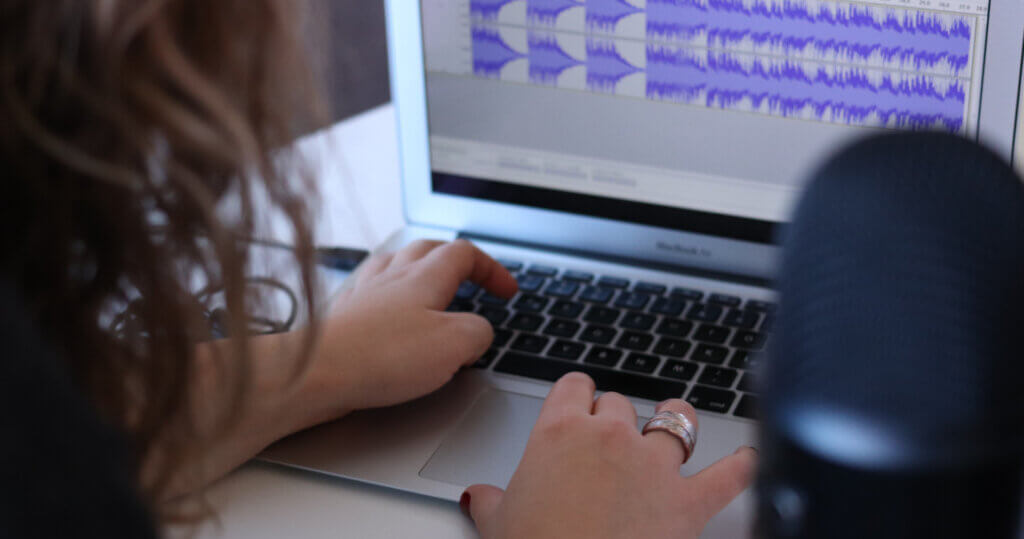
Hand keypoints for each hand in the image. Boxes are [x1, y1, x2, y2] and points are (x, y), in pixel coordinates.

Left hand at [307, 239, 516, 415]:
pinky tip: (386, 309)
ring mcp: (364, 293)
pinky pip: (370, 290)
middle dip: (456, 260)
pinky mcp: (343, 316)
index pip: (465, 253)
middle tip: (472, 278)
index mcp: (425, 276)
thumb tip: (478, 333)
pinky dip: (387, 293)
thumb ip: (478, 333)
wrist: (315, 372)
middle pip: (429, 249)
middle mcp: (392, 276)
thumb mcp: (455, 345)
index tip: (507, 292)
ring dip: (419, 269)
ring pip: (396, 264)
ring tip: (430, 284)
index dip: (492, 269)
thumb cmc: (381, 356)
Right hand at [462, 373, 756, 538]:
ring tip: (674, 424)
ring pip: (675, 419)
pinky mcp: (687, 501)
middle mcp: (610, 438)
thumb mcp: (500, 524)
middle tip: (610, 441)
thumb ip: (491, 501)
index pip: (574, 387)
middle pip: (620, 404)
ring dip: (675, 421)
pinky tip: (750, 461)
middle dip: (617, 418)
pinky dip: (742, 468)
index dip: (577, 396)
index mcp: (559, 432)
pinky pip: (727, 476)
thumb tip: (478, 498)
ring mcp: (653, 465)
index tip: (578, 406)